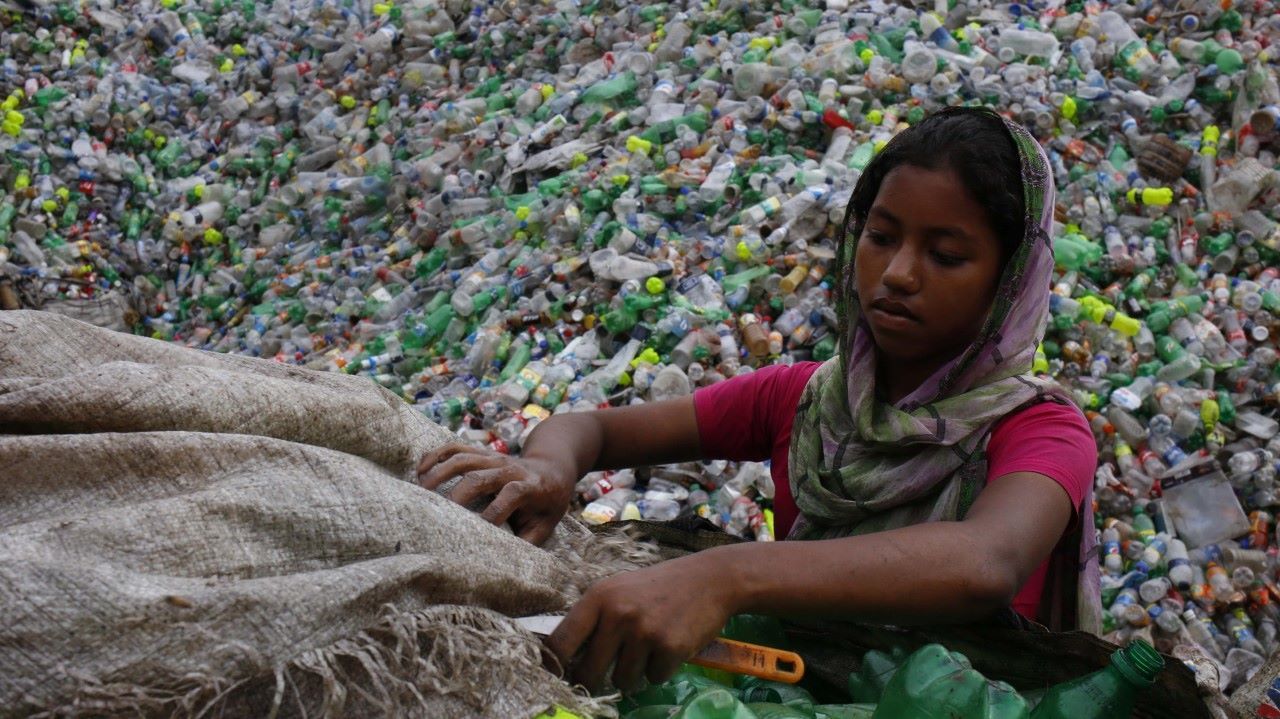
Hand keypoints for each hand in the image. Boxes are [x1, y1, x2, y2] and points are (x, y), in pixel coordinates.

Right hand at [417, 442, 575, 544]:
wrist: (552, 468)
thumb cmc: (547, 503)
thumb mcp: (547, 524)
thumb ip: (529, 540)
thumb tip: (505, 561)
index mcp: (531, 486)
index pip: (512, 494)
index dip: (494, 512)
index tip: (475, 531)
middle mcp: (510, 468)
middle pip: (480, 476)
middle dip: (458, 495)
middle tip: (438, 513)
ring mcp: (494, 457)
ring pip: (463, 458)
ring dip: (440, 471)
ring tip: (421, 490)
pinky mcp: (482, 452)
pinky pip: (456, 447)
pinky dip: (436, 455)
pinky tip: (420, 470)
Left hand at [546, 551, 740, 693]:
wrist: (709, 579)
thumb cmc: (659, 587)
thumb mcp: (619, 590)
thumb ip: (594, 618)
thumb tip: (562, 655)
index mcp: (598, 597)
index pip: (560, 641)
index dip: (553, 665)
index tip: (554, 677)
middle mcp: (618, 614)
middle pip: (588, 672)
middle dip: (594, 680)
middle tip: (606, 671)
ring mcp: (644, 631)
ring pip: (622, 680)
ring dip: (633, 673)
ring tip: (648, 647)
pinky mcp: (670, 647)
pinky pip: (653, 678)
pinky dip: (660, 670)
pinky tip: (669, 646)